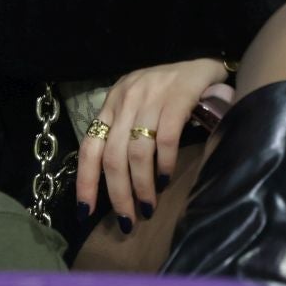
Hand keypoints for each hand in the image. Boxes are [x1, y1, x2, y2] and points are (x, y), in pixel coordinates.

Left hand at [76, 58, 226, 227]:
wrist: (200, 65)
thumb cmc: (166, 92)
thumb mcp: (137, 107)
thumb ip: (124, 134)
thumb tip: (117, 183)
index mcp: (111, 104)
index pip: (89, 146)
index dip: (85, 180)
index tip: (84, 211)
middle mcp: (126, 100)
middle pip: (112, 156)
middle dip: (117, 194)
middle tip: (126, 220)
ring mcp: (151, 97)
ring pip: (137, 152)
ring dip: (142, 186)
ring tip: (148, 207)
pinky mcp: (178, 97)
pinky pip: (165, 139)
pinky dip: (164, 164)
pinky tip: (166, 180)